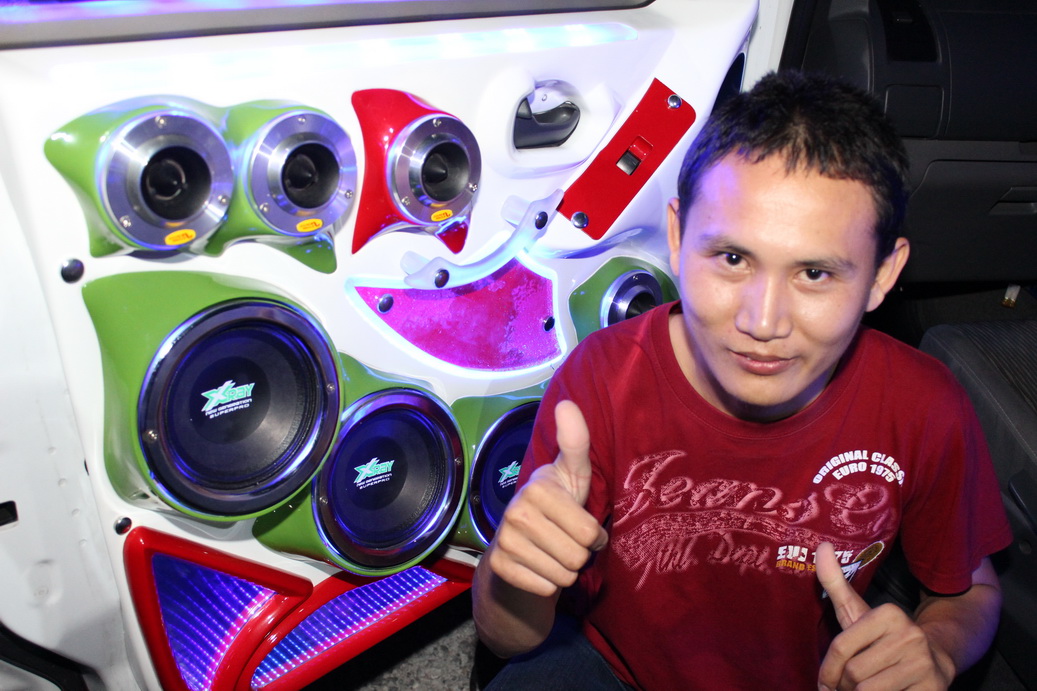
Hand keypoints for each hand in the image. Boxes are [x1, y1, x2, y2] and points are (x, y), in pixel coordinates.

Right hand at [485, 400, 608, 597]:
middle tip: (565, 543)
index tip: (581, 526)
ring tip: (552, 554)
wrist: (514, 551)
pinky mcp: (498, 566)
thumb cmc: (555, 509)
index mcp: (538, 487)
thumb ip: (575, 443)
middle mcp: (516, 510)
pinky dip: (547, 585)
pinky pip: (545, 589)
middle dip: (580, 556)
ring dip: (565, 571)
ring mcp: (504, 540)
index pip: (590, 533)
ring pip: (564, 575)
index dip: (594, 536)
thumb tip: (567, 403)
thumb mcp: (571, 476)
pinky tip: (537, 568)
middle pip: (578, 556)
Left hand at [816, 542, 953, 689]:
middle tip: (846, 687)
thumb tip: (822, 545)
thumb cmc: (884, 638)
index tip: (826, 682)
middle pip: (853, 672)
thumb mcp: (858, 611)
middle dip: (844, 685)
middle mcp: (911, 635)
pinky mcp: (932, 689)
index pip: (841, 648)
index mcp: (889, 614)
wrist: (936, 660)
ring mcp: (924, 663)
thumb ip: (836, 582)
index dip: (828, 671)